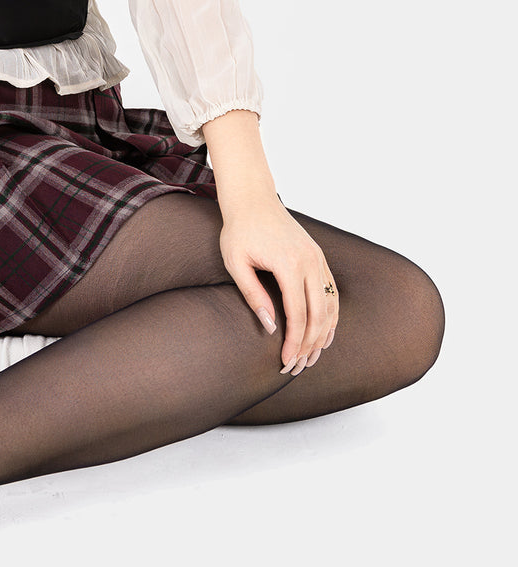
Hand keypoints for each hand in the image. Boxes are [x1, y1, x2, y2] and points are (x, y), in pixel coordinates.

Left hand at [217, 197, 338, 375]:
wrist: (253, 200)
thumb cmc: (239, 230)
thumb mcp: (236, 263)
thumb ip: (253, 295)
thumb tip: (270, 327)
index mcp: (290, 264)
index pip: (298, 314)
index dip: (294, 342)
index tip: (286, 361)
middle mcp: (310, 261)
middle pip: (319, 314)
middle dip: (310, 344)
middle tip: (298, 366)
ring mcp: (318, 258)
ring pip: (331, 305)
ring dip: (324, 333)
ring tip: (313, 357)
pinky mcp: (319, 257)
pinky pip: (331, 292)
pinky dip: (331, 315)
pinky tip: (324, 333)